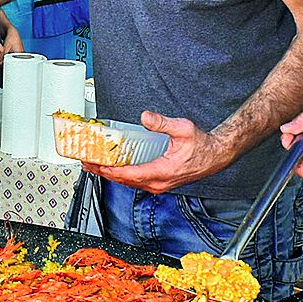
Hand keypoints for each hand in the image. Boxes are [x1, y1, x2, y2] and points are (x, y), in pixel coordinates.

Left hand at [87, 112, 224, 194]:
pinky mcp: (159, 182)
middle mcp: (158, 182)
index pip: (130, 175)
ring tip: (94, 165)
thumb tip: (145, 117)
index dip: (111, 171)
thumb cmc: (202, 145)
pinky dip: (121, 175)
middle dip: (104, 172)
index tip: (96, 165)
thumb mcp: (183, 129)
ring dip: (111, 174)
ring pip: (129, 183)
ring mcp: (158, 185)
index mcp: (163, 172)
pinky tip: (113, 167)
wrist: (215, 156)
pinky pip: (135, 181)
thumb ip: (163, 123)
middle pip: (124, 181)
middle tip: (87, 163)